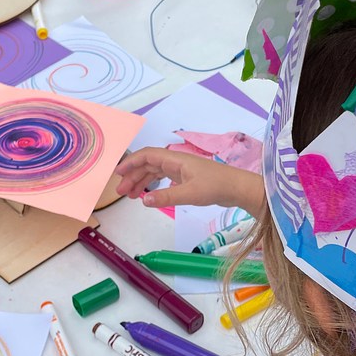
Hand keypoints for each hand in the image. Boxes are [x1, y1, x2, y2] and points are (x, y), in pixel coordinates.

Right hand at [115, 147, 264, 215]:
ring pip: (156, 172)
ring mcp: (182, 170)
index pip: (147, 155)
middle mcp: (176, 162)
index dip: (130, 163)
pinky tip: (150, 195)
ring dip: (142, 182)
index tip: (118, 174)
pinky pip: (164, 179)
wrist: (237, 188)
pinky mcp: (187, 179)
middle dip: (133, 176)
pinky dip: (154, 185)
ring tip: (131, 197)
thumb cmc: (216, 187)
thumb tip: (143, 200)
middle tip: (121, 193)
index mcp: (175, 159)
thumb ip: (166, 197)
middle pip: (148, 165)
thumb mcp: (189, 194)